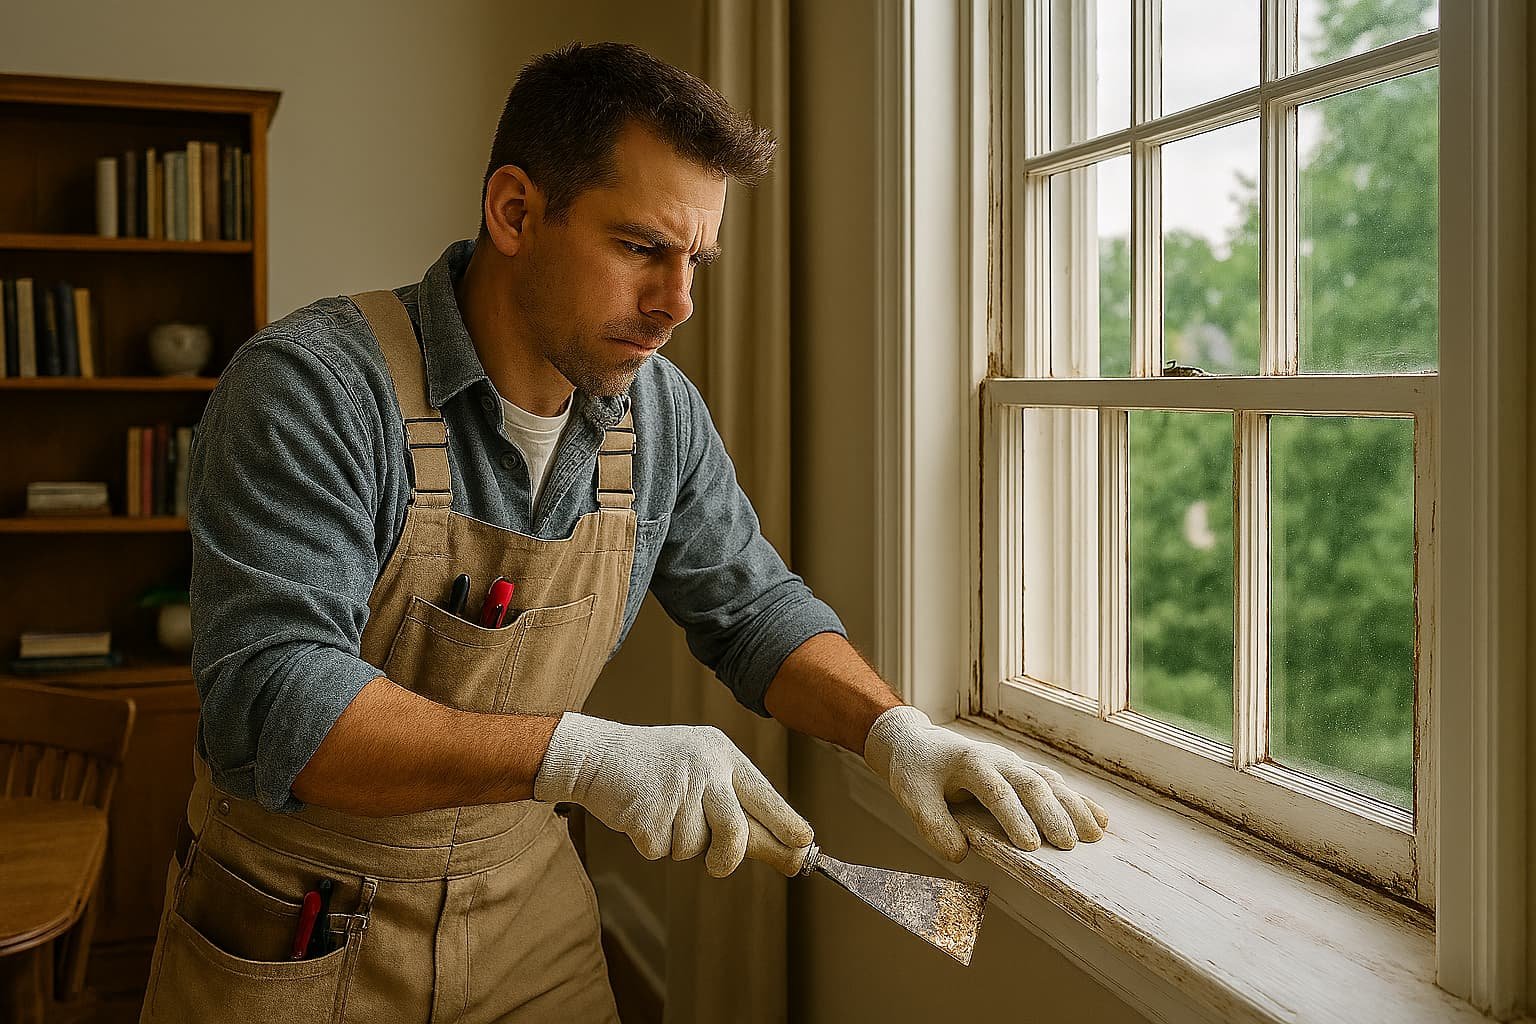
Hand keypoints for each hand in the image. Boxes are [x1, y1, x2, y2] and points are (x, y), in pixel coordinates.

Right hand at [534, 713, 813, 876]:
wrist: (596, 755)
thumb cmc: (656, 770)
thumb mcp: (701, 774)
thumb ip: (737, 808)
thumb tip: (783, 848)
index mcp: (722, 754)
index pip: (764, 794)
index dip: (786, 823)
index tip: (804, 844)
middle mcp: (705, 767)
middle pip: (736, 830)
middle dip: (731, 855)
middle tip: (719, 867)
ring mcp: (677, 788)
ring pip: (696, 847)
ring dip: (679, 844)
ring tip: (662, 814)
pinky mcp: (648, 811)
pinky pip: (662, 851)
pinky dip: (652, 843)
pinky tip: (640, 815)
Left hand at [863, 706, 1108, 861]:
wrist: (917, 742)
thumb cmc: (916, 772)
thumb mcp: (913, 797)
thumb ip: (933, 825)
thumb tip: (961, 854)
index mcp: (970, 762)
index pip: (997, 792)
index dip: (1015, 818)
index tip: (1030, 847)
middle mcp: (998, 759)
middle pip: (1031, 784)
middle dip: (1052, 815)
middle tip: (1068, 846)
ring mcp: (1013, 762)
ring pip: (1049, 782)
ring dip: (1073, 807)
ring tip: (1095, 835)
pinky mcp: (1021, 770)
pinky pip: (1053, 783)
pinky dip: (1076, 800)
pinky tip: (1098, 818)